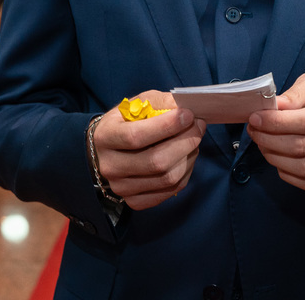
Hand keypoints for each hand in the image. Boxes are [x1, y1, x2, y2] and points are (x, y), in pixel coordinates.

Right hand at [92, 90, 206, 209]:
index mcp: (105, 137)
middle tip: (199, 125)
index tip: (188, 115)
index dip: (166, 126)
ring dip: (189, 156)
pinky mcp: (135, 201)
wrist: (108, 149)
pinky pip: (171, 190)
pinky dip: (186, 172)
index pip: (136, 136)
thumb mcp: (138, 104)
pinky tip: (186, 156)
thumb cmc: (127, 122)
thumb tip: (186, 109)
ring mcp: (121, 187)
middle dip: (185, 141)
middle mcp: (110, 166)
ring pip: (168, 177)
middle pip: (156, 161)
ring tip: (194, 139)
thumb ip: (161, 103)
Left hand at [246, 73, 304, 191]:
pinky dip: (290, 176)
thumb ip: (294, 94)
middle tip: (255, 132)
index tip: (255, 119)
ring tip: (264, 146)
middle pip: (302, 147)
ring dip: (276, 160)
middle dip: (270, 141)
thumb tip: (271, 108)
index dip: (275, 124)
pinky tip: (279, 162)